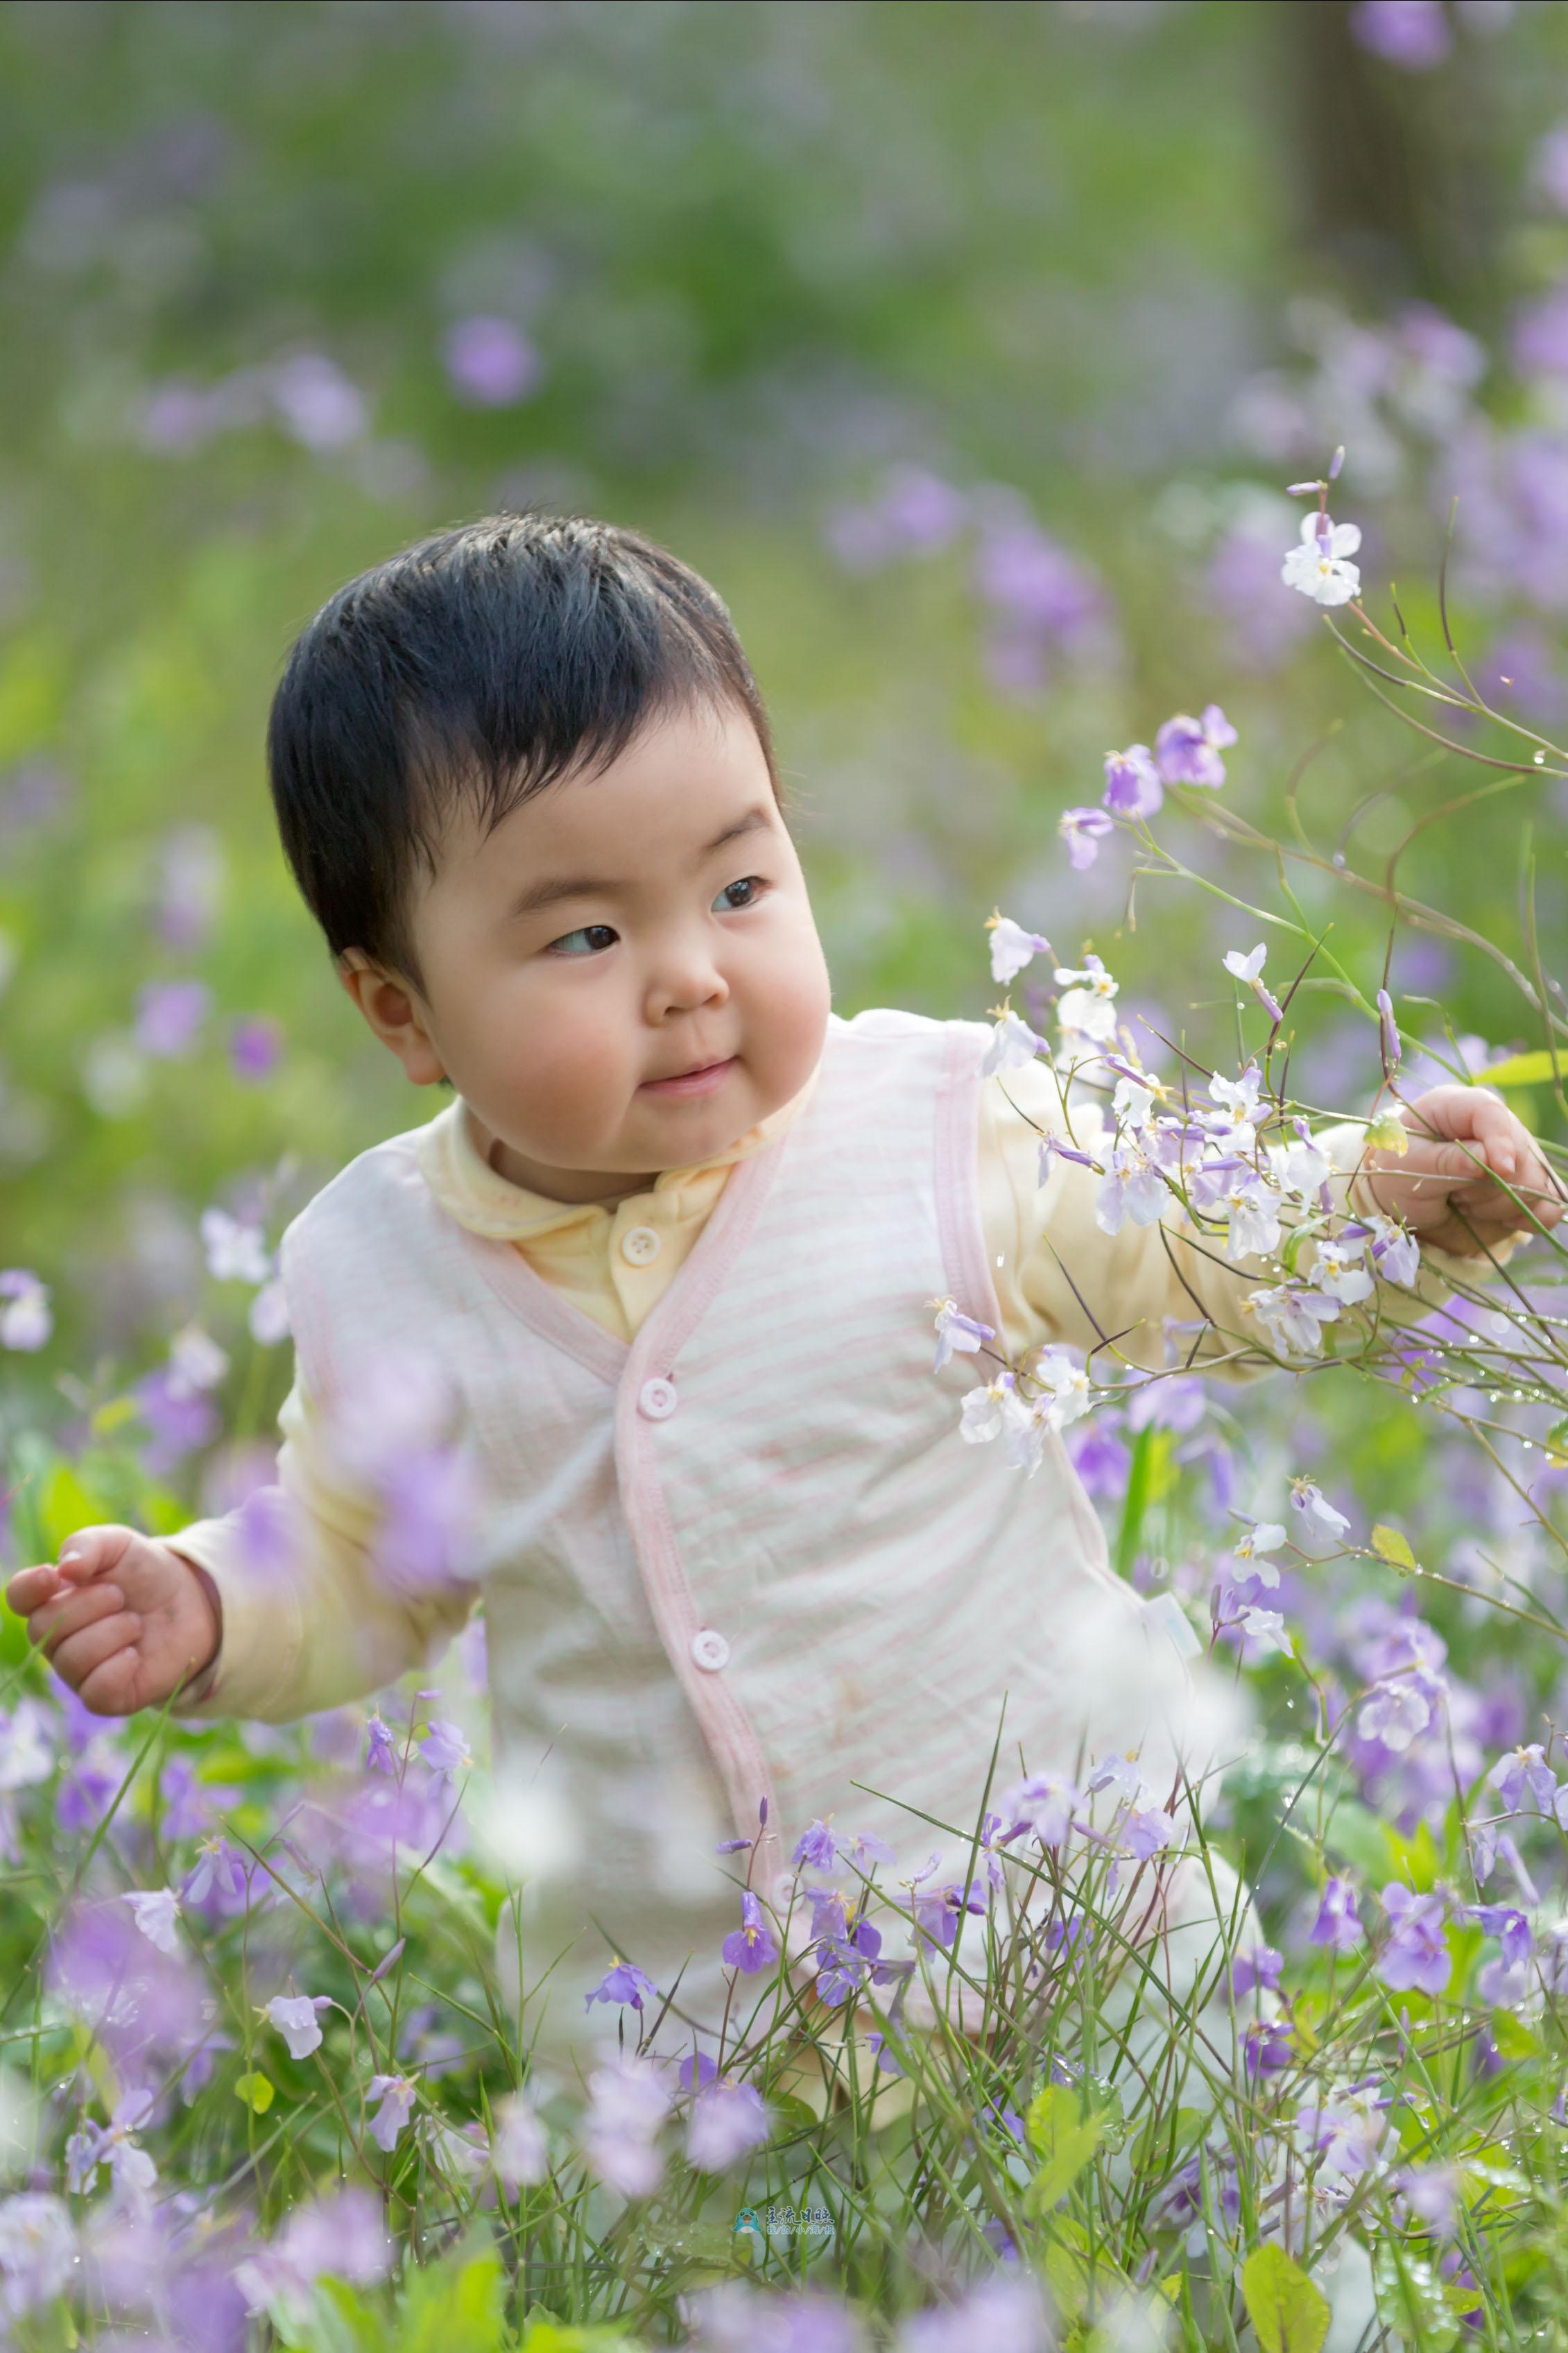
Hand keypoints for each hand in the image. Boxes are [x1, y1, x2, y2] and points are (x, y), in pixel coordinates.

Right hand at [4, 1526, 220, 1716]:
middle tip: (119, 1595)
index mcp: (53, 1597)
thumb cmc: (144, 1572)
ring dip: (111, 1632)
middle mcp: (58, 1637)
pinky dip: (118, 1669)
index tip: (55, 1576)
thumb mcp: (119, 1544)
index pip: (19, 1597)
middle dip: (86, 1605)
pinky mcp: (105, 1696)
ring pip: (70, 1660)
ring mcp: (78, 1669)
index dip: (28, 1589)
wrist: (190, 1602)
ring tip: (135, 1622)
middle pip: (41, 1628)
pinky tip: (135, 1653)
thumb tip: (66, 1569)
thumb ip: (89, 1545)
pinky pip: (95, 1692)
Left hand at [1360, 1085, 1565, 1257]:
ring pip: (1535, 1182)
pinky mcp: (1527, 1185)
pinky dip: (1532, 1216)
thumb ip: (1444, 1161)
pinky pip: (1551, 1203)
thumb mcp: (1407, 1167)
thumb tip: (1486, 1160)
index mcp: (1457, 1107)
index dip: (1501, 1140)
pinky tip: (1505, 1220)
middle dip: (1487, 1184)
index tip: (1500, 1169)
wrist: (1404, 1206)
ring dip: (1500, 1204)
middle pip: (1519, 1152)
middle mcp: (1494, 1126)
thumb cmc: (1397, 1175)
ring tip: (1464, 1203)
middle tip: (1453, 1194)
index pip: (1491, 1112)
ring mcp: (1516, 1155)